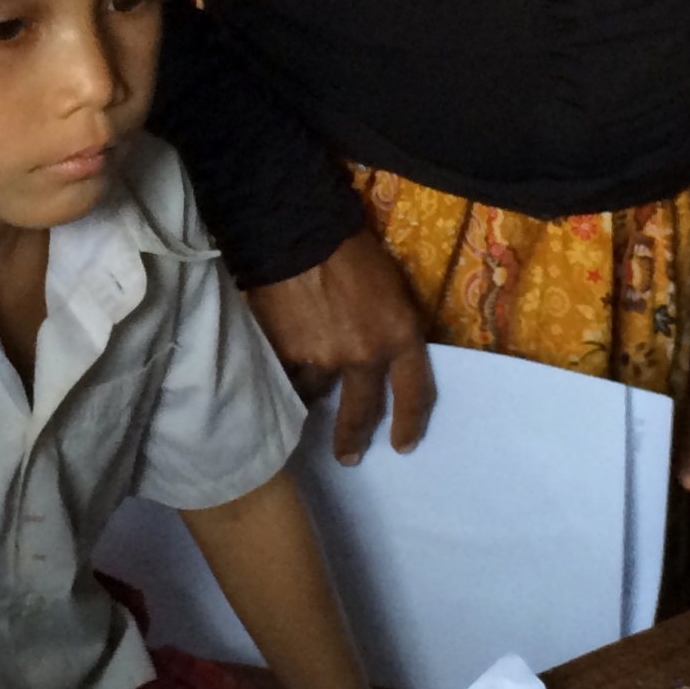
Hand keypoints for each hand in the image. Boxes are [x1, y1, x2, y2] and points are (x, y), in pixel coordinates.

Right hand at [246, 230, 437, 459]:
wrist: (297, 231)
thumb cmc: (351, 248)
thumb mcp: (392, 287)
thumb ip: (392, 327)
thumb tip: (383, 354)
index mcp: (400, 335)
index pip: (415, 393)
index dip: (410, 423)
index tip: (403, 446)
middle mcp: (364, 356)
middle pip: (362, 412)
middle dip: (354, 439)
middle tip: (349, 457)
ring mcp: (321, 359)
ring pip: (316, 395)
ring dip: (312, 395)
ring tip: (303, 396)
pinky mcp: (284, 355)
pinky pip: (285, 377)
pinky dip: (282, 377)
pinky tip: (275, 373)